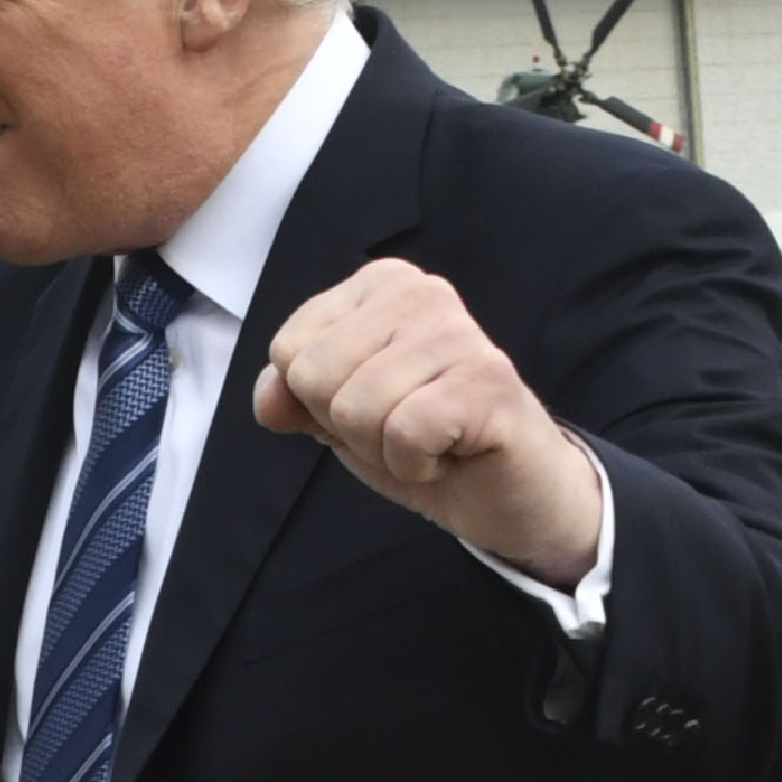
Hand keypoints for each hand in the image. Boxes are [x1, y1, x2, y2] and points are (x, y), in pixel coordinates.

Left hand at [253, 260, 604, 583]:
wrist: (511, 495)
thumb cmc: (427, 445)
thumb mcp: (341, 418)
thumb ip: (294, 397)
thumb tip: (270, 400)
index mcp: (380, 286)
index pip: (289, 349)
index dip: (318, 403)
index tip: (376, 409)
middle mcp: (420, 292)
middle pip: (314, 376)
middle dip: (349, 428)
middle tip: (403, 430)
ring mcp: (457, 332)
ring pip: (355, 409)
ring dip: (386, 450)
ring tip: (429, 442)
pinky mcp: (486, 380)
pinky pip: (403, 434)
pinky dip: (416, 465)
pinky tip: (450, 453)